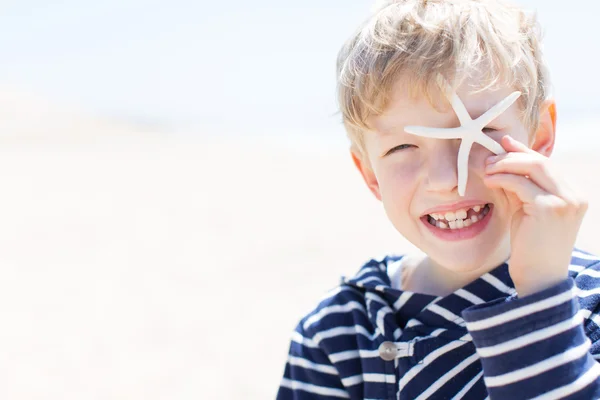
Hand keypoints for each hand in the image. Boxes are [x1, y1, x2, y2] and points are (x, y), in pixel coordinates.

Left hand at [484, 135, 587, 296]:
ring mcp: (565, 201)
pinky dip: (503, 178)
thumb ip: (519, 186)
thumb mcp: (526, 210)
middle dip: (512, 155)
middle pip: (542, 161)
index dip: (524, 151)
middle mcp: (574, 196)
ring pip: (534, 167)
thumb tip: (502, 159)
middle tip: (489, 158)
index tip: (503, 144)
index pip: (547, 164)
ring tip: (486, 169)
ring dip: (506, 164)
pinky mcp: (549, 209)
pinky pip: (521, 184)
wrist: (538, 279)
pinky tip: (489, 181)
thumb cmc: (530, 246)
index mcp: (573, 195)